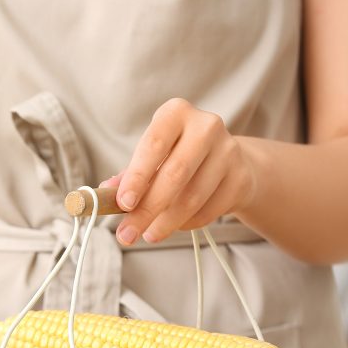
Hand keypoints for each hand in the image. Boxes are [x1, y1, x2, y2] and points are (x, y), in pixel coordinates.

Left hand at [104, 98, 258, 245]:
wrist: (227, 160)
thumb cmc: (178, 156)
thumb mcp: (151, 157)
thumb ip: (129, 174)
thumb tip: (106, 192)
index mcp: (176, 113)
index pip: (153, 145)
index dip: (136, 177)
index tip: (123, 204)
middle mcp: (206, 126)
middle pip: (174, 175)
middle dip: (147, 210)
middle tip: (127, 233)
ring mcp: (229, 151)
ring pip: (192, 198)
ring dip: (165, 223)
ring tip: (148, 234)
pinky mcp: (241, 178)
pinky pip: (209, 211)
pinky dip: (187, 224)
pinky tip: (175, 225)